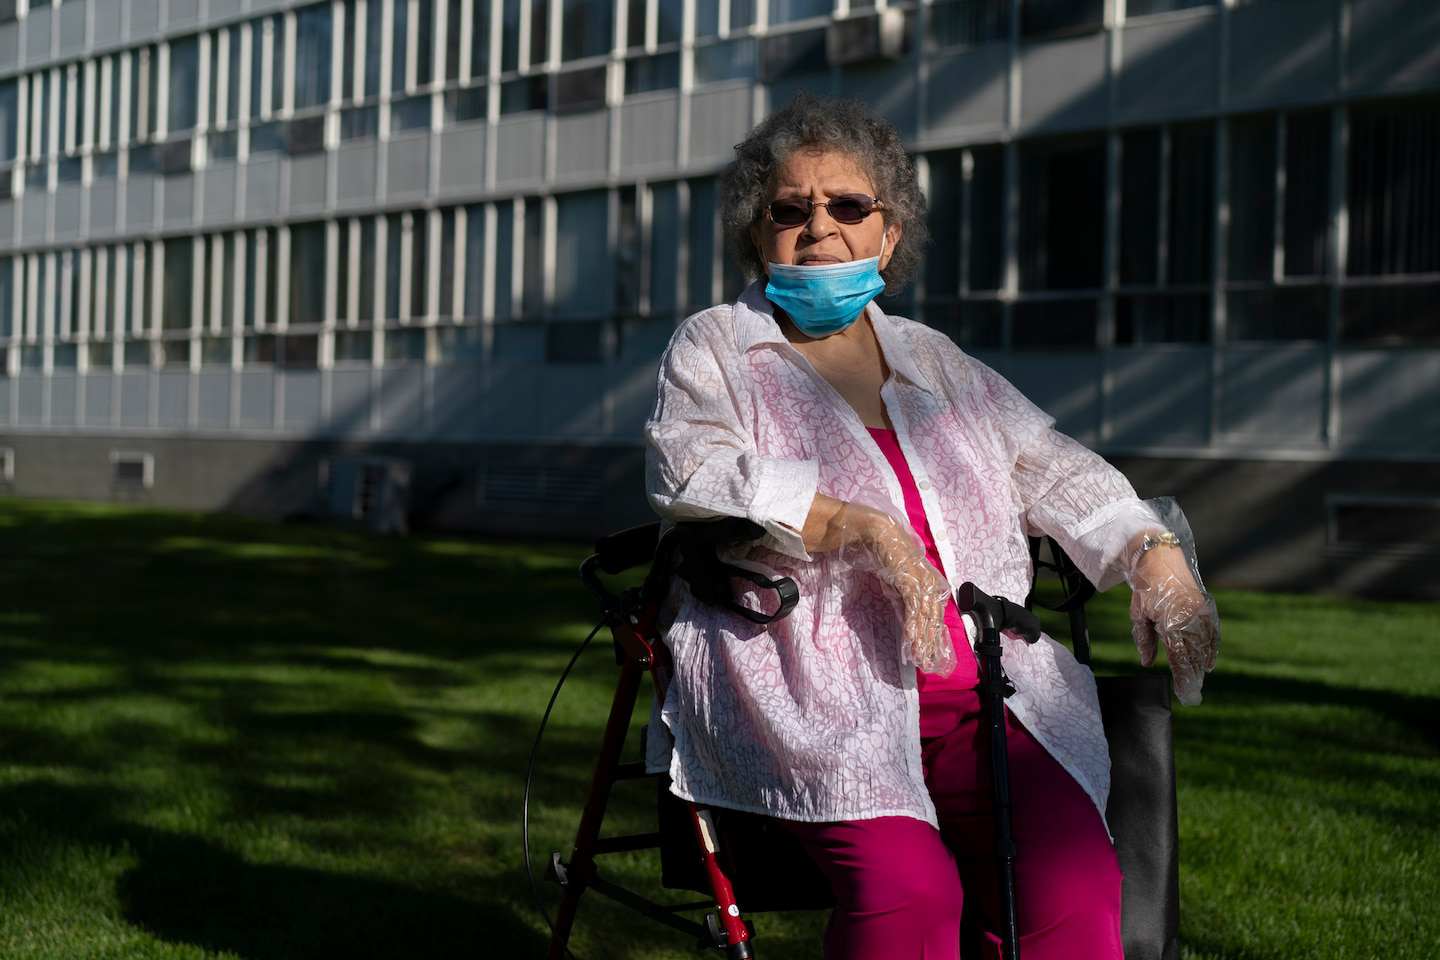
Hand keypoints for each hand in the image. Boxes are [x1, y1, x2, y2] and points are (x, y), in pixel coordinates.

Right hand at [864, 516, 955, 676]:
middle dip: (930, 644)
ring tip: (919, 656)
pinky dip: (913, 624)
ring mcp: (924, 583)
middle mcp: (933, 585)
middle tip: (927, 663)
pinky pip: (914, 608)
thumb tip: (910, 630)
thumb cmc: (890, 560)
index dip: (933, 638)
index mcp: (932, 587)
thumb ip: (905, 608)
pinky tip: (912, 639)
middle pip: (934, 620)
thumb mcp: (898, 590)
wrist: (880, 536)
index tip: (930, 656)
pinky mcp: (913, 581)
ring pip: (926, 617)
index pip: (935, 618)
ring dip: (922, 639)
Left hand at [1129, 540, 1219, 705]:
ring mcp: (1201, 614)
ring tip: (1197, 681)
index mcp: (1171, 623)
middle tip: (1191, 695)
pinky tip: (1208, 664)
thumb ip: (1144, 640)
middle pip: (1194, 656)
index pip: (1179, 658)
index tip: (1184, 694)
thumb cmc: (1145, 589)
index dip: (1182, 678)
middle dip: (1192, 676)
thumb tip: (1147, 663)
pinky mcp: (1207, 608)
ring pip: (1205, 647)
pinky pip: (1213, 634)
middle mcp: (1190, 620)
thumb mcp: (1138, 615)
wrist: (1160, 559)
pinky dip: (1211, 650)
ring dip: (1201, 665)